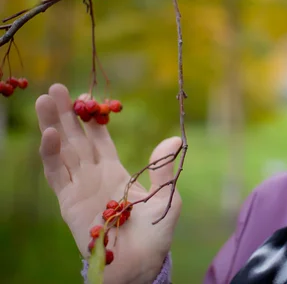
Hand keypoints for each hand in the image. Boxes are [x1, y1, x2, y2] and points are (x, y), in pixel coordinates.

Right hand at [35, 83, 181, 283]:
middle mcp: (94, 176)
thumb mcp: (166, 197)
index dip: (93, 119)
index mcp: (116, 171)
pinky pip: (57, 174)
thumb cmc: (154, 233)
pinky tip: (49, 133)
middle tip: (57, 87)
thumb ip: (163, 169)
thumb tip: (174, 140)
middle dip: (67, 114)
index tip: (87, 96)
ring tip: (45, 99)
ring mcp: (79, 187)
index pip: (100, 140)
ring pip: (63, 150)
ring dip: (54, 125)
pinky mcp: (68, 202)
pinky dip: (51, 154)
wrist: (138, 264)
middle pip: (77, 139)